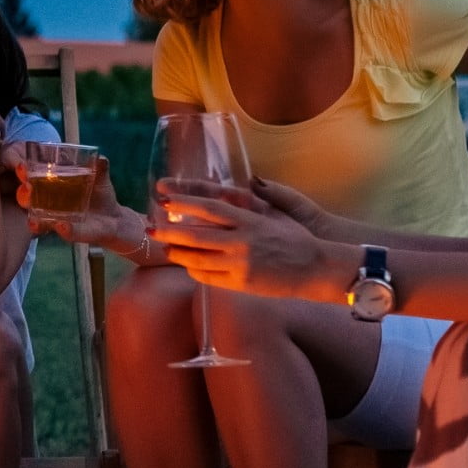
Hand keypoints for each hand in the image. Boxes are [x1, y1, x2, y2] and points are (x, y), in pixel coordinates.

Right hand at [15, 154, 133, 246]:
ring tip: (34, 212)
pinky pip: (63, 232)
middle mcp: (47, 201)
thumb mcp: (99, 177)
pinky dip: (64, 229)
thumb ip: (100, 168)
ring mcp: (55, 218)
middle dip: (23, 194)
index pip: (31, 176)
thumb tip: (100, 158)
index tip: (21, 166)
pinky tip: (62, 225)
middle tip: (27, 187)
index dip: (23, 172)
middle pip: (27, 198)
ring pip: (37, 218)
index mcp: (50, 183)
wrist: (112, 218)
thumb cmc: (99, 193)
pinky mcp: (70, 232)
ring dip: (35, 216)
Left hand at [150, 183, 329, 296]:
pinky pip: (209, 278)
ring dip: (178, 254)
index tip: (165, 201)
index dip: (184, 204)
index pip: (210, 209)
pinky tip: (187, 266)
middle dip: (169, 233)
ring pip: (198, 259)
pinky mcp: (241, 284)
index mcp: (249, 220)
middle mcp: (242, 241)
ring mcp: (240, 264)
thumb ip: (253, 204)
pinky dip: (195, 271)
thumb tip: (246, 184)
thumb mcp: (274, 216)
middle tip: (151, 230)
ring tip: (165, 249)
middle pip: (196, 236)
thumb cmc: (296, 239)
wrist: (316, 268)